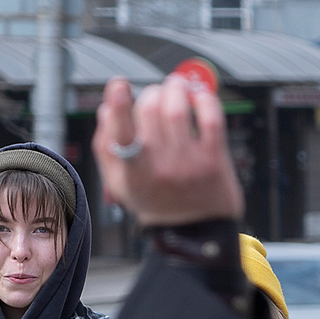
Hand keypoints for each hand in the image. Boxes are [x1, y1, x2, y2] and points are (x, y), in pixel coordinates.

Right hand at [93, 76, 245, 226]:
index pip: (120, 131)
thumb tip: (105, 109)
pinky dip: (204, 100)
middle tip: (157, 91)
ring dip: (176, 89)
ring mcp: (188, 163)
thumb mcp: (120, 183)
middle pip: (149, 110)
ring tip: (177, 87)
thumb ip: (106, 147)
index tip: (120, 84)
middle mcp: (159, 166)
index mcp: (131, 171)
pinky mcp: (214, 160)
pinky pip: (211, 118)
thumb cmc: (156, 203)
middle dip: (152, 92)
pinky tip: (199, 98)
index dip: (118, 101)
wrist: (195, 234)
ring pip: (178, 109)